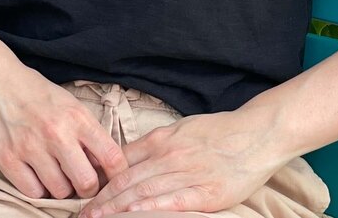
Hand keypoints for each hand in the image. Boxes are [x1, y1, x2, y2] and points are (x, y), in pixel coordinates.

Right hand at [0, 63, 129, 199]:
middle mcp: (57, 133)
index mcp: (78, 117)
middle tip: (80, 181)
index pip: (111, 157)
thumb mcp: (70, 104)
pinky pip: (33, 193)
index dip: (117, 175)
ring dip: (60, 188)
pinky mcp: (8, 159)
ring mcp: (31, 148)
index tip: (111, 180)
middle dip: (87, 188)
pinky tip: (36, 175)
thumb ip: (87, 132)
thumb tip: (104, 165)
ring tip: (55, 174)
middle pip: (87, 183)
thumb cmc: (37, 93)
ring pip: (60, 192)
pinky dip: (37, 189)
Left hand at [78, 108, 284, 216]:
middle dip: (102, 198)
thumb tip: (128, 157)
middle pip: (128, 179)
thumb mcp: (182, 128)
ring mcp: (187, 173)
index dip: (102, 178)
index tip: (85, 193)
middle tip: (81, 213)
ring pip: (144, 192)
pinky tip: (131, 215)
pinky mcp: (205, 193)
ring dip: (117, 208)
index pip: (123, 160)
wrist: (256, 133)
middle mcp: (170, 155)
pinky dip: (148, 209)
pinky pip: (171, 202)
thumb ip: (156, 143)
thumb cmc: (219, 131)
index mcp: (163, 138)